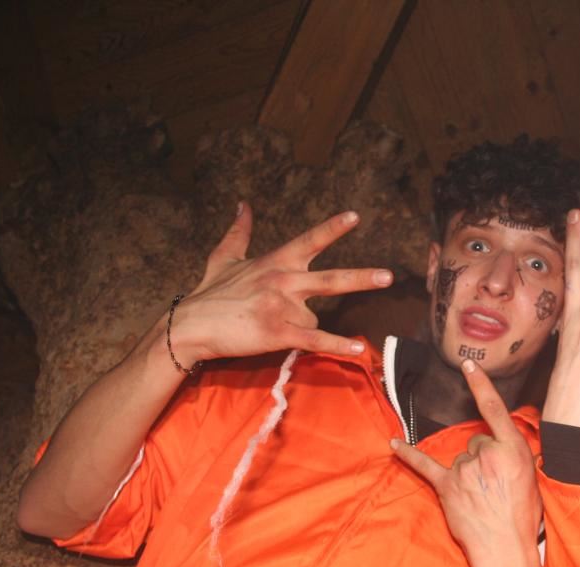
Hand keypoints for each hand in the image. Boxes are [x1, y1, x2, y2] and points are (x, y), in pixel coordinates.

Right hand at [168, 202, 393, 364]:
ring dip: (307, 329)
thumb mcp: (223, 257)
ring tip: (298, 333)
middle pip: (332, 279)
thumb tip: (242, 204)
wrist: (191, 326)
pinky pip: (315, 340)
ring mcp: (282, 306)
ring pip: (315, 319)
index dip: (333, 228)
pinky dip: (337, 346)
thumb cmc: (209, 294)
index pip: (310, 240)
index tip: (355, 216)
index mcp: (275, 261)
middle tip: (389, 277)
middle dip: (362, 278)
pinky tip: (358, 350)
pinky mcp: (278, 332)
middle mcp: (284, 280)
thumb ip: (239, 232)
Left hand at [391, 359, 542, 566]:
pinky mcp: (448, 487)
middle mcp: (488, 454)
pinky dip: (409, 455)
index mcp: (514, 449)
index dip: (480, 384)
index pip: (495, 409)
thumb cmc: (523, 518)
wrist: (506, 551)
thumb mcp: (531, 478)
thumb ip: (513, 456)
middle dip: (483, 460)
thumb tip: (497, 449)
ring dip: (466, 474)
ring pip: (460, 458)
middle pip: (477, 441)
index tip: (466, 364)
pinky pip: (425, 465)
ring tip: (480, 498)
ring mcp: (466, 470)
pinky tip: (393, 445)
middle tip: (494, 487)